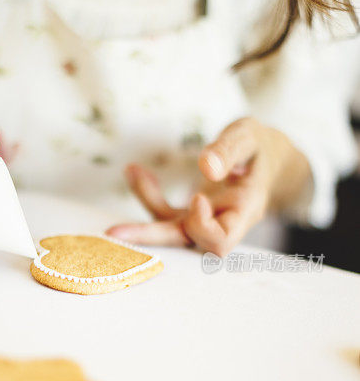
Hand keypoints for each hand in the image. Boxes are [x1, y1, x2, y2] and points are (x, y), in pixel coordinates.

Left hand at [107, 118, 309, 256]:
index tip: (198, 197)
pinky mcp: (189, 214)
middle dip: (150, 237)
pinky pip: (163, 213)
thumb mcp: (250, 137)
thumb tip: (206, 166)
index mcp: (244, 211)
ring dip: (141, 216)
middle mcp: (222, 223)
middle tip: (113, 233)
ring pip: (169, 232)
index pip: (221, 239)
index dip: (204, 226)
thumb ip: (229, 150)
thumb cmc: (260, 148)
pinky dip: (147, 193)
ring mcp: (204, 221)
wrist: (267, 159)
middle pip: (186, 242)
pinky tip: (135, 170)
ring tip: (129, 174)